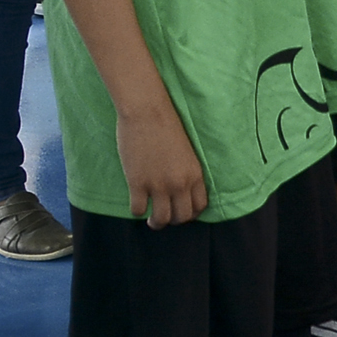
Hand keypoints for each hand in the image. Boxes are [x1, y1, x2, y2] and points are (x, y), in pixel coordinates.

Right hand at [116, 96, 208, 228]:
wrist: (148, 113)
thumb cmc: (167, 127)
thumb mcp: (187, 153)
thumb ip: (186, 171)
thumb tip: (181, 188)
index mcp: (195, 175)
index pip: (199, 206)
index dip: (191, 213)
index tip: (182, 212)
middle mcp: (180, 184)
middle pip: (182, 217)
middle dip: (174, 221)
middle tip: (165, 218)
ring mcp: (159, 185)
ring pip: (161, 219)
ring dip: (156, 223)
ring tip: (151, 221)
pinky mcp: (138, 183)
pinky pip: (138, 209)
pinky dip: (137, 211)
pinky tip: (136, 205)